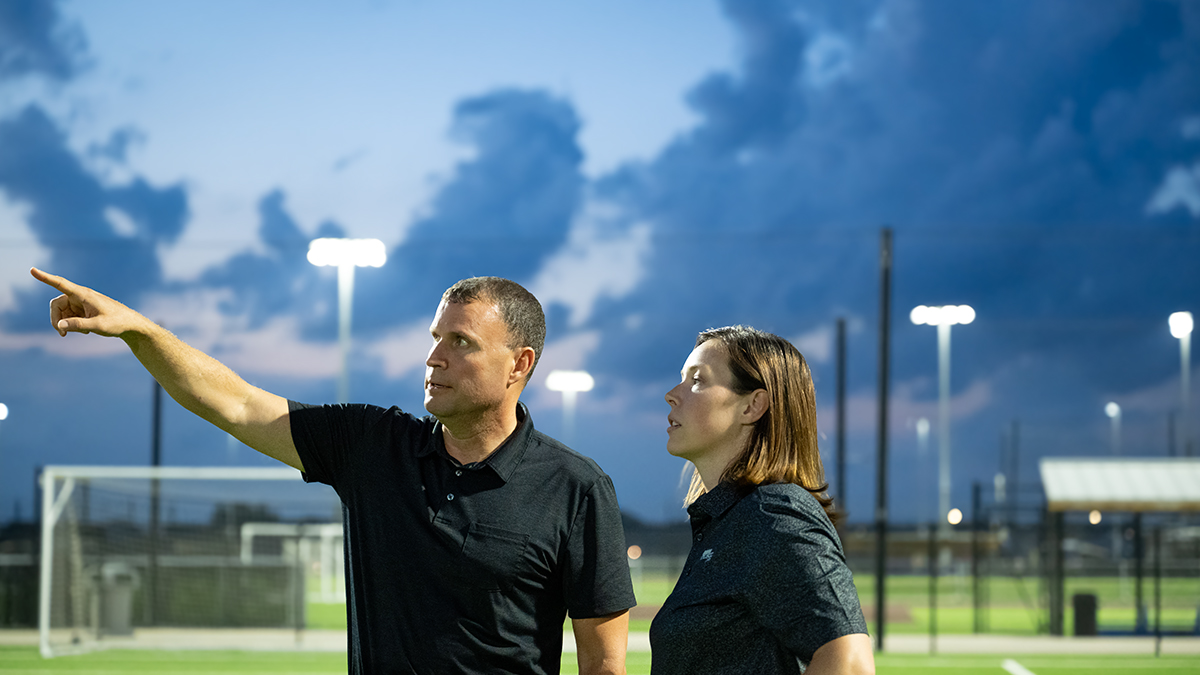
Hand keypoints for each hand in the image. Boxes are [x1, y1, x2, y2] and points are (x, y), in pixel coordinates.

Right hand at [30, 267, 145, 337]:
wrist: (130, 325)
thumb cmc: (117, 323)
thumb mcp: (98, 326)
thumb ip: (78, 325)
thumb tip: (60, 325)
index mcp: (83, 294)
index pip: (60, 284)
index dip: (45, 278)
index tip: (32, 270)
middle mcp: (80, 296)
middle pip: (56, 304)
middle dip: (56, 318)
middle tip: (62, 333)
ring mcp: (81, 303)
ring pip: (62, 311)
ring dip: (65, 323)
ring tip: (81, 332)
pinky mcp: (84, 309)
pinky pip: (69, 316)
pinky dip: (72, 324)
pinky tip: (85, 331)